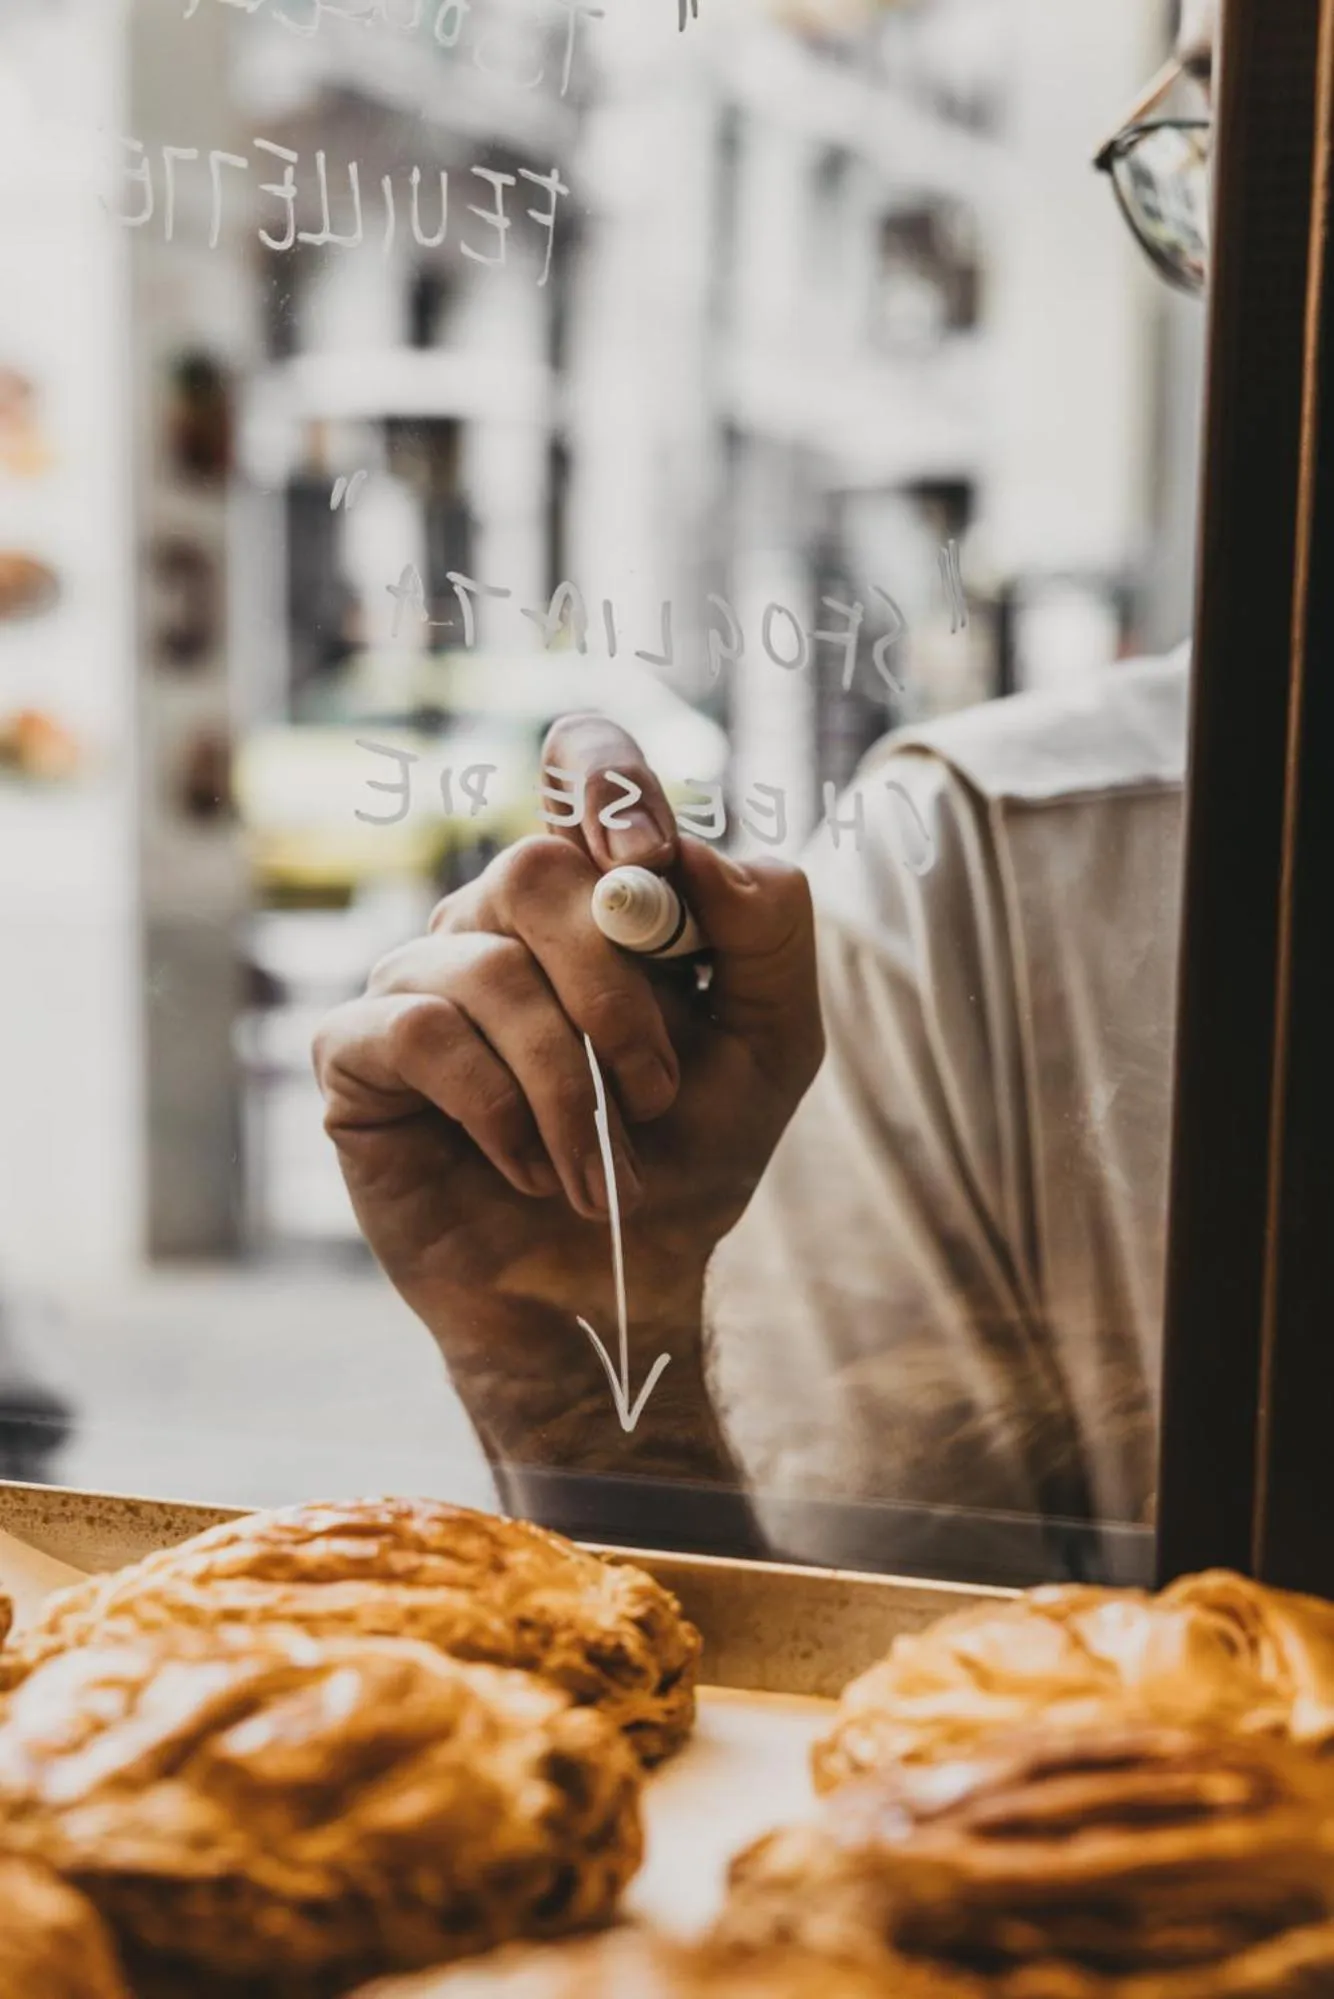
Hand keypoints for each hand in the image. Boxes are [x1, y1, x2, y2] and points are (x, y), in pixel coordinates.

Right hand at [314, 715, 822, 1481]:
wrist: (616, 1289)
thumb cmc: (688, 1158)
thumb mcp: (773, 1043)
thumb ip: (764, 930)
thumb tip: (687, 853)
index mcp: (593, 897)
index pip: (581, 764)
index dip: (607, 779)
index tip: (651, 863)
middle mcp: (496, 919)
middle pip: (537, 866)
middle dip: (615, 991)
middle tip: (656, 1094)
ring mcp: (419, 979)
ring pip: (485, 963)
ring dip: (566, 1083)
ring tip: (599, 1169)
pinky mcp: (359, 1056)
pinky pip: (419, 1032)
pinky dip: (496, 1110)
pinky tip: (529, 1170)